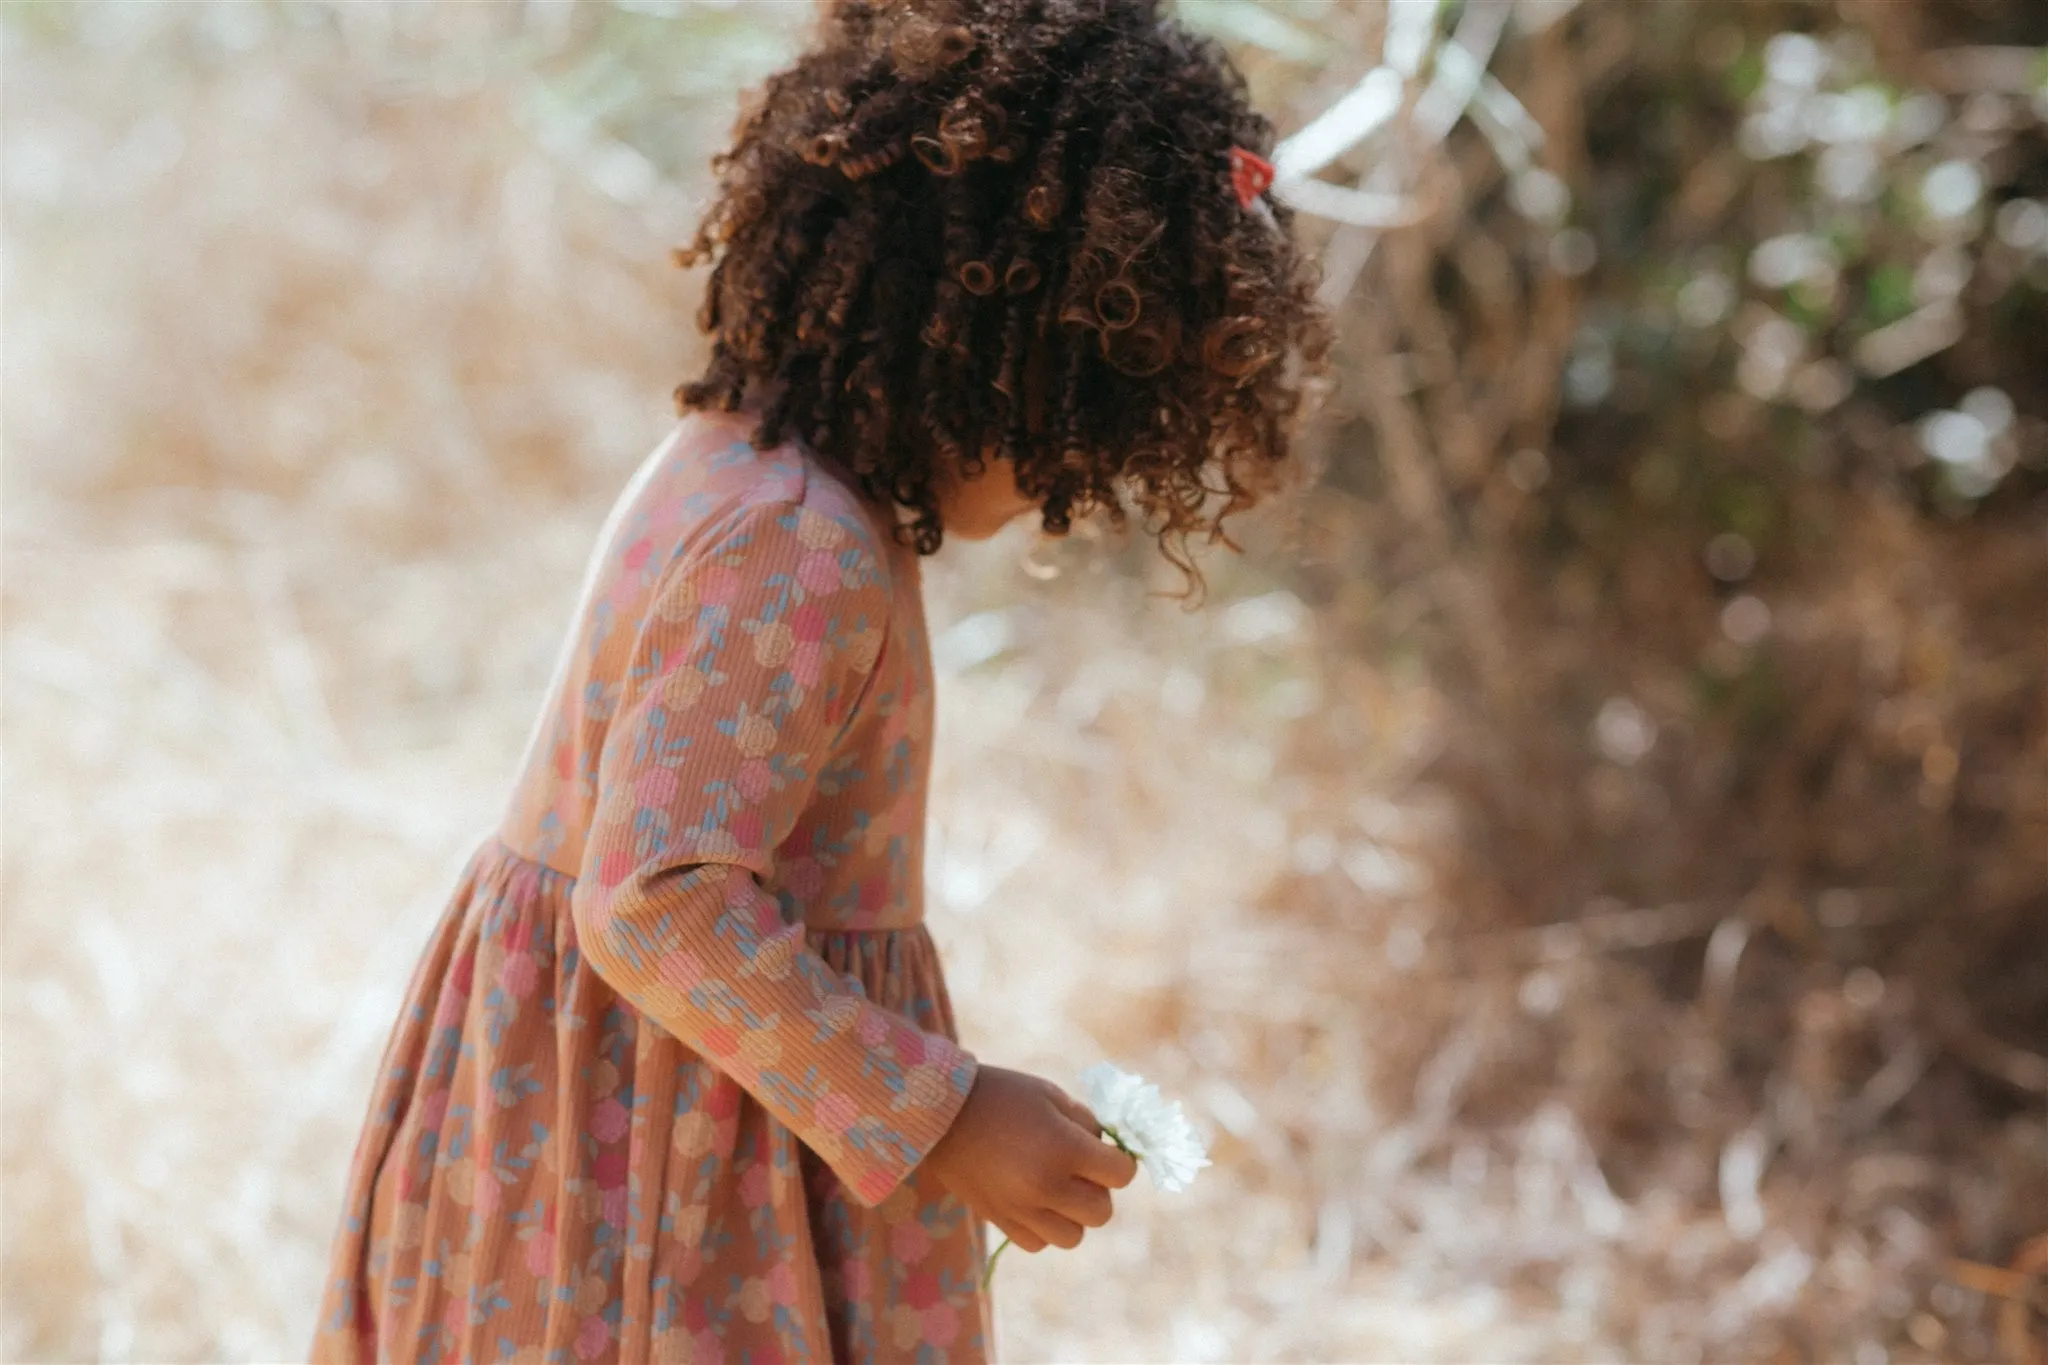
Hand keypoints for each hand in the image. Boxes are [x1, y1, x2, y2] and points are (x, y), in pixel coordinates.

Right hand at [923, 1065, 1137, 1252]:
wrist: (942, 1113)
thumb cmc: (1002, 1095)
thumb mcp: (1051, 1095)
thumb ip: (1086, 1123)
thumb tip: (1107, 1148)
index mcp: (1064, 1148)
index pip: (1121, 1174)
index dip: (1120, 1162)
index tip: (1106, 1152)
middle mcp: (1046, 1186)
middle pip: (1101, 1212)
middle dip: (1099, 1190)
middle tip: (1079, 1170)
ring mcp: (1022, 1209)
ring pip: (1072, 1236)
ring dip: (1073, 1215)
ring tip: (1057, 1189)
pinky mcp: (999, 1222)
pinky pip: (1038, 1243)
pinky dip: (1044, 1227)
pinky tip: (1034, 1201)